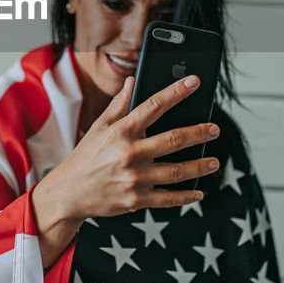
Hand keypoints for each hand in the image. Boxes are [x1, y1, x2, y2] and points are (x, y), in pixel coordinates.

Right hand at [29, 74, 220, 266]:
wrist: (69, 193)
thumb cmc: (85, 157)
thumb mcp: (98, 128)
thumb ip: (118, 106)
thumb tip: (131, 82)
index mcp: (121, 131)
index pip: (154, 105)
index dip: (176, 92)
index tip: (194, 82)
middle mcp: (130, 153)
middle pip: (174, 139)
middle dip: (199, 133)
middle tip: (214, 129)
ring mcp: (135, 178)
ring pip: (176, 171)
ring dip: (199, 166)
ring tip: (215, 161)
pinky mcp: (137, 200)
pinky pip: (168, 198)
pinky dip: (186, 197)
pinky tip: (199, 192)